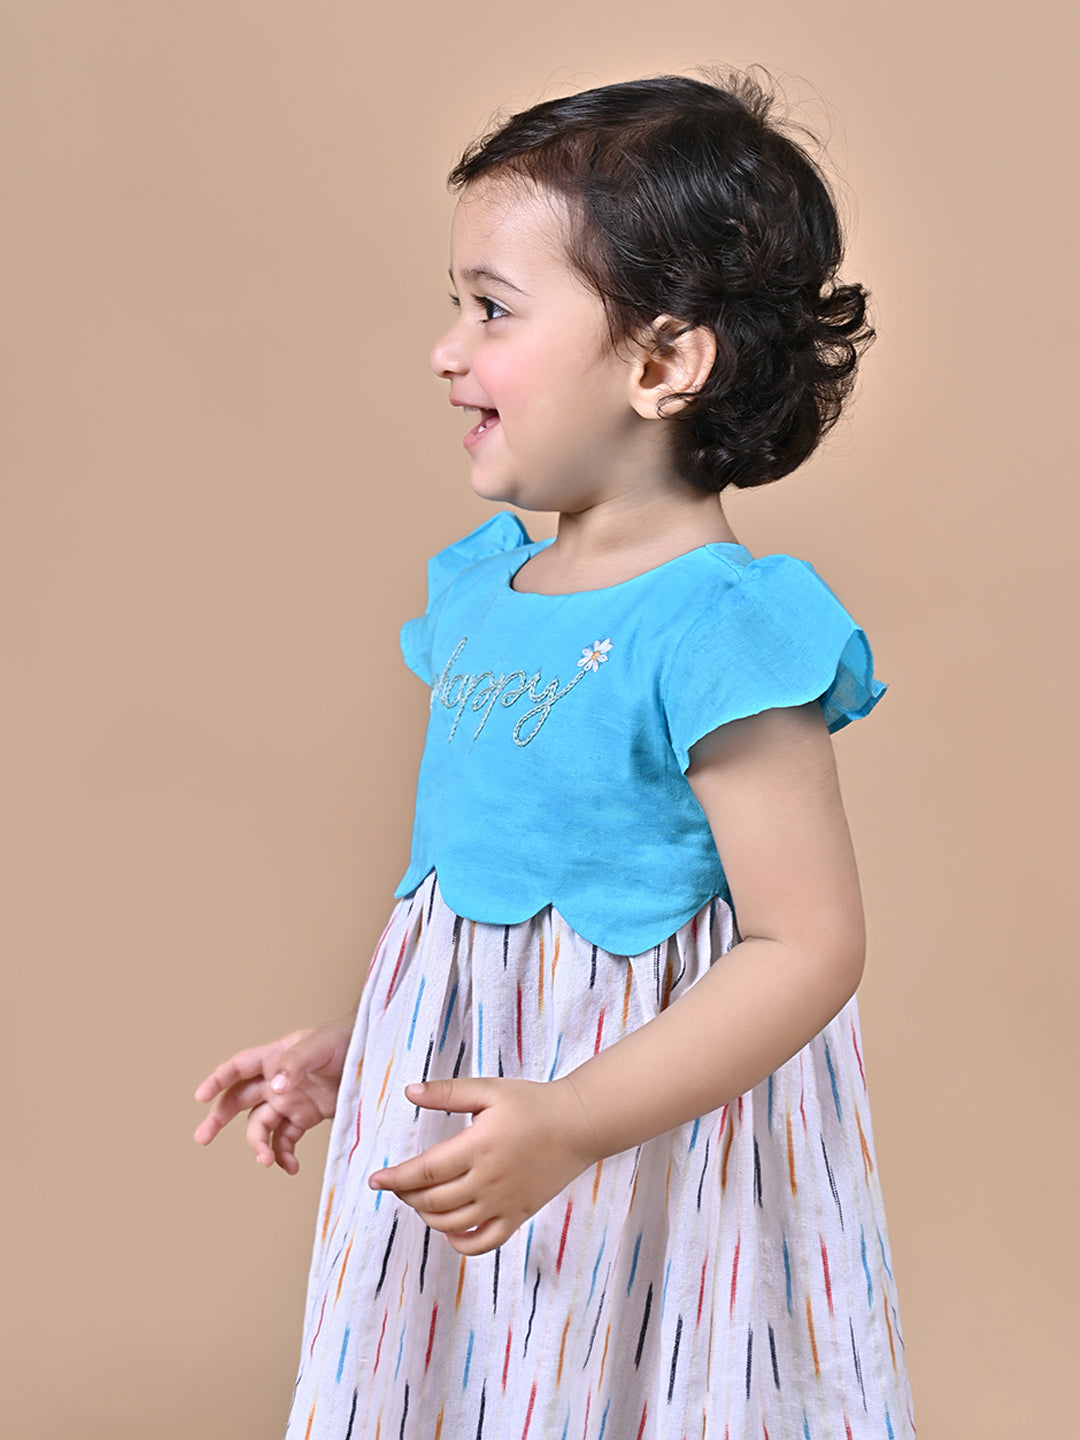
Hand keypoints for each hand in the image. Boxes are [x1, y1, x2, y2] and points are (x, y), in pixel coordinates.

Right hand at [193, 1014, 355, 1173]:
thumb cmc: (346, 1040)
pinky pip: (286, 1140)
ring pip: (261, 1126)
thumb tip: (274, 1087)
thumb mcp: (320, 1045)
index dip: (217, 1081)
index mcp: (275, 1057)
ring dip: (258, 1144)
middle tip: (202, 1138)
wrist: (376, 1056)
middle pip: (239, 1100)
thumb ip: (295, 1063)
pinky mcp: (307, 1117)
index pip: (238, 1068)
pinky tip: (289, 1166)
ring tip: (266, 1160)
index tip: (200, 1097)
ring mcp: (290, 1101)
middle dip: (219, 1119)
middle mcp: (277, 1081)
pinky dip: (283, 1154)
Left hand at [367, 1076, 598, 1255]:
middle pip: (433, 1201)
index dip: (396, 1179)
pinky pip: (483, 1243)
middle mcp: (488, 1181)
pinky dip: (459, 1243)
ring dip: (427, 1216)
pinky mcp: (518, 1216)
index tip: (376, 1180)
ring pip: (452, 1225)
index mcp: (477, 1147)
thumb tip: (409, 1092)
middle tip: (397, 1185)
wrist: (578, 1124)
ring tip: (419, 1201)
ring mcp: (504, 1203)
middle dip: (407, 1196)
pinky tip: (449, 1229)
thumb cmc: (532, 1103)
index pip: (425, 1172)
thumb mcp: (488, 1090)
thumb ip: (447, 1093)